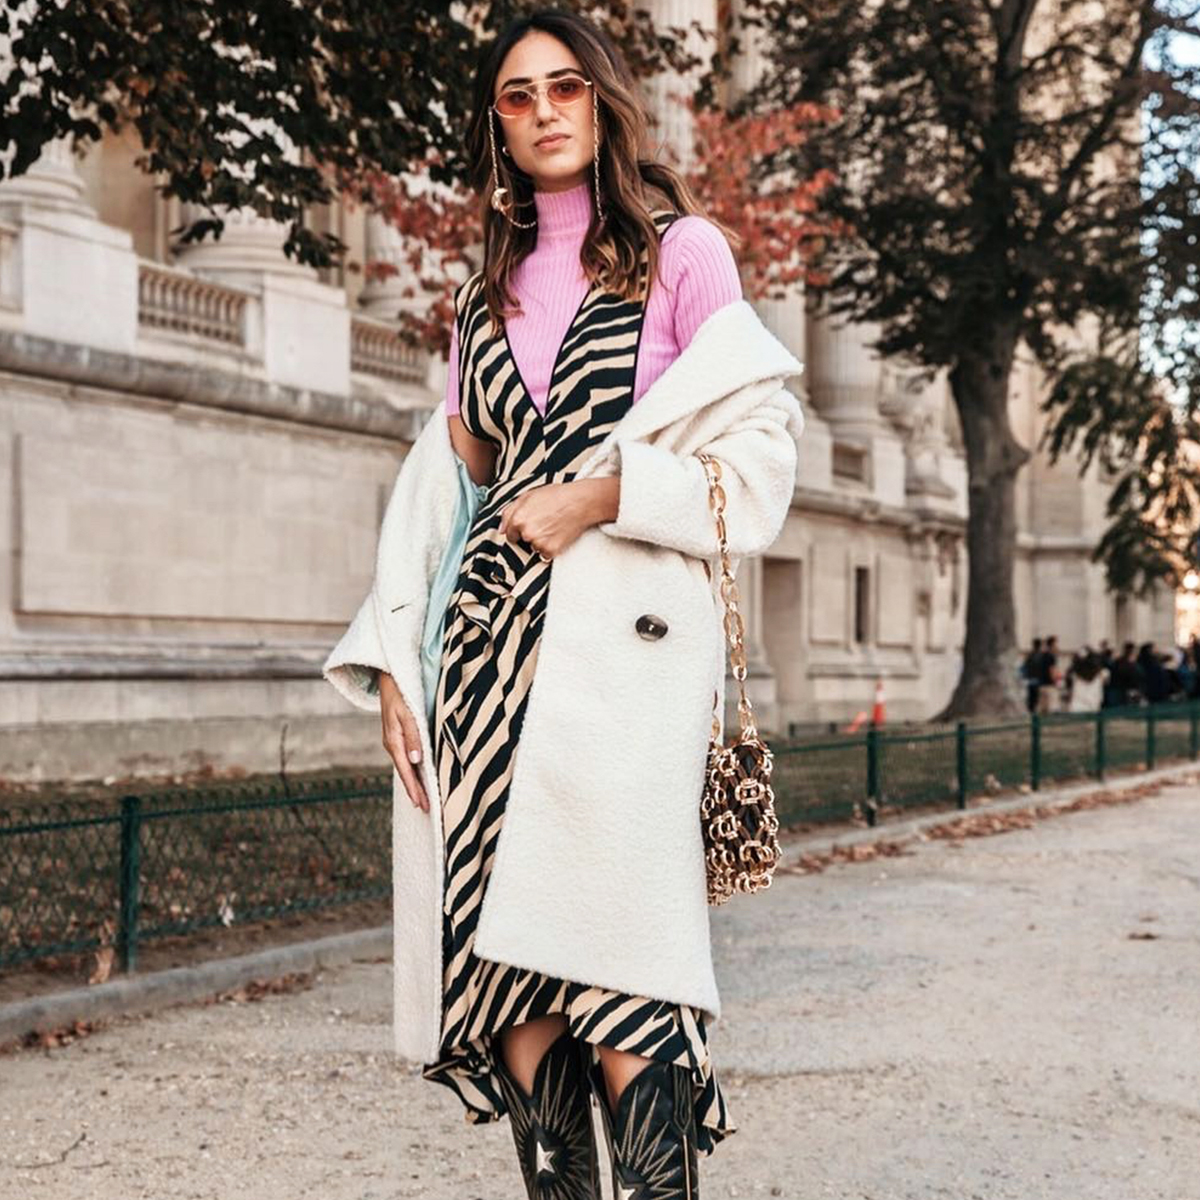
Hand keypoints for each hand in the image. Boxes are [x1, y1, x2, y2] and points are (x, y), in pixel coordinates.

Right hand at [378, 671, 429, 811]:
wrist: (389, 681)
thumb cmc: (401, 695)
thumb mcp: (408, 715)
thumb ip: (413, 736)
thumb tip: (416, 761)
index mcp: (394, 742)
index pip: (406, 772)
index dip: (415, 789)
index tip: (422, 804)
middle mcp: (392, 746)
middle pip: (405, 774)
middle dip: (415, 792)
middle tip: (426, 809)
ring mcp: (394, 743)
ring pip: (405, 768)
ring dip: (414, 783)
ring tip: (423, 799)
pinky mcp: (397, 738)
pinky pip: (405, 760)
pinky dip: (412, 771)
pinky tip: (417, 777)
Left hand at [498, 477, 618, 559]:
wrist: (580, 502)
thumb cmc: (557, 496)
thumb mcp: (528, 496)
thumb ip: (510, 512)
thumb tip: (502, 529)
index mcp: (518, 519)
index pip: (510, 534)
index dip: (518, 530)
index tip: (529, 525)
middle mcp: (526, 532)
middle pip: (522, 541)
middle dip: (530, 534)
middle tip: (544, 522)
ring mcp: (538, 543)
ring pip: (534, 548)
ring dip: (541, 541)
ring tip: (553, 526)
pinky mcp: (551, 550)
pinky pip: (546, 555)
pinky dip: (551, 548)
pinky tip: (558, 535)